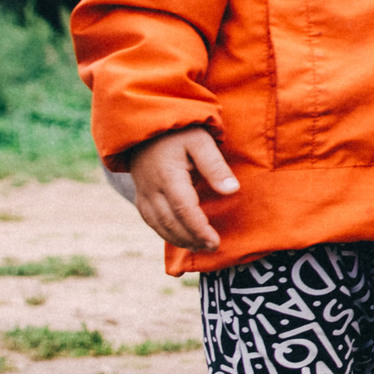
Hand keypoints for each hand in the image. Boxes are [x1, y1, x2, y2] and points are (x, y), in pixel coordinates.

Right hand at [127, 126, 236, 251]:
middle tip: (212, 247)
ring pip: (158, 225)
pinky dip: (165, 233)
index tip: (215, 242)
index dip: (199, 230)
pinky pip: (150, 220)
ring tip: (199, 247)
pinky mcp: (141, 195)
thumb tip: (232, 190)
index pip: (184, 211)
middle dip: (191, 239)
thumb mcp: (201, 141)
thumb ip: (215, 166)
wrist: (146, 126)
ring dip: (178, 240)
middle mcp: (151, 189)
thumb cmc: (179, 132)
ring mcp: (143, 193)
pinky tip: (180, 238)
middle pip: (170, 223)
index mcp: (168, 176)